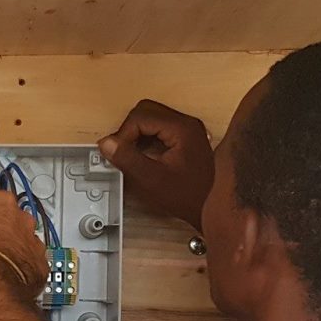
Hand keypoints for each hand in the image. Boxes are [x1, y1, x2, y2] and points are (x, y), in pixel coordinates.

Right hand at [98, 99, 213, 229]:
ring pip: (152, 118)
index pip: (141, 116)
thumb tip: (106, 143)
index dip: (123, 134)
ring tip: (130, 155)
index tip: (116, 154)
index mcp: (181, 128)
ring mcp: (188, 129)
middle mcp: (186, 123)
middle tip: (121, 152)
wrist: (214, 208)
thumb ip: (128, 159)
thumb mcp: (152, 180)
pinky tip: (143, 156)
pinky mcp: (186, 137)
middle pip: (146, 111)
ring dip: (136, 133)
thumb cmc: (187, 197)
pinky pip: (160, 128)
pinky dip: (146, 138)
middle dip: (128, 130)